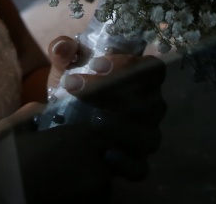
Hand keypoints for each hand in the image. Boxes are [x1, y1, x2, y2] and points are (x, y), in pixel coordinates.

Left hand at [29, 35, 166, 184]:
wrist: (64, 122)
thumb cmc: (75, 88)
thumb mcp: (65, 67)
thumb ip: (63, 52)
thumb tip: (64, 45)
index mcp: (140, 80)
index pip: (152, 69)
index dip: (129, 66)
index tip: (96, 65)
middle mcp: (150, 108)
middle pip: (149, 101)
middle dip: (113, 94)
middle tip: (76, 88)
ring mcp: (145, 137)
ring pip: (149, 137)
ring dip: (121, 128)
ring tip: (92, 121)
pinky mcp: (135, 163)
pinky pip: (140, 169)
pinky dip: (125, 163)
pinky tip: (104, 154)